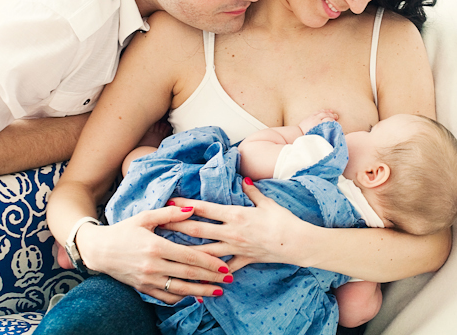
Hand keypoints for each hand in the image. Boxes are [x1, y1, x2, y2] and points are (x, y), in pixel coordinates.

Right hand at [77, 206, 232, 303]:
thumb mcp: (145, 217)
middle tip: (229, 279)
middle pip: (188, 274)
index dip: (209, 262)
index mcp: (156, 246)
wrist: (99, 250)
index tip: (225, 265)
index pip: (189, 256)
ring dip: (201, 291)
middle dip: (211, 278)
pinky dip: (182, 298)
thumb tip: (192, 208)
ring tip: (218, 292)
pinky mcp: (142, 288)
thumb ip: (170, 213)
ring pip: (180, 289)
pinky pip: (166, 297)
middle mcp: (153, 265)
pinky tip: (195, 297)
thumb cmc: (123, 230)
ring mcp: (148, 279)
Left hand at [163, 179, 313, 271]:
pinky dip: (213, 272)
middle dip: (177, 228)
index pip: (205, 209)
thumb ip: (252, 192)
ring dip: (187, 251)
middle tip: (160, 225)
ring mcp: (235, 248)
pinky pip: (225, 268)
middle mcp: (231, 232)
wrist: (296, 242)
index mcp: (235, 214)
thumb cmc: (283, 220)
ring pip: (205, 251)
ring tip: (170, 250)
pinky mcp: (243, 260)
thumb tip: (244, 180)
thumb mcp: (267, 202)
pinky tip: (200, 276)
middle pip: (198, 230)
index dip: (186, 205)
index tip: (171, 202)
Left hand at [298, 109, 338, 133]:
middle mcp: (316, 120)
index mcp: (318, 125)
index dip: (333, 121)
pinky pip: (318, 111)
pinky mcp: (310, 116)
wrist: (298, 133)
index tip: (336, 123)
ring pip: (322, 113)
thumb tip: (331, 135)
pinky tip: (326, 111)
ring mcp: (313, 117)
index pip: (328, 120)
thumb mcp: (317, 137)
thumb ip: (324, 135)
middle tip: (337, 117)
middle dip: (332, 116)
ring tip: (333, 113)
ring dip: (328, 113)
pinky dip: (323, 110)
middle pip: (326, 115)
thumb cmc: (307, 136)